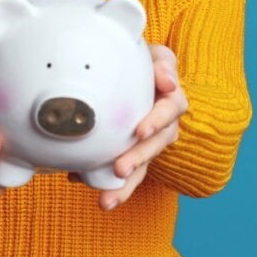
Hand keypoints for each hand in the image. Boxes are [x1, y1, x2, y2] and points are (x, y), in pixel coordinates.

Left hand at [93, 44, 187, 210]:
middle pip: (155, 145)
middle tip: (119, 169)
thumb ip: (162, 64)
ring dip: (125, 186)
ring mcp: (148, 144)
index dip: (156, 121)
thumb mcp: (155, 56)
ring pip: (142, 167)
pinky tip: (86, 187)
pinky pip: (124, 174)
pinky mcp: (132, 155)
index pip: (170, 110)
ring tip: (106, 201)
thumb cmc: (144, 62)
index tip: (140, 132)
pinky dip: (107, 184)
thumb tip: (168, 81)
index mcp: (171, 100)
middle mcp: (164, 126)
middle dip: (138, 159)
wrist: (132, 73)